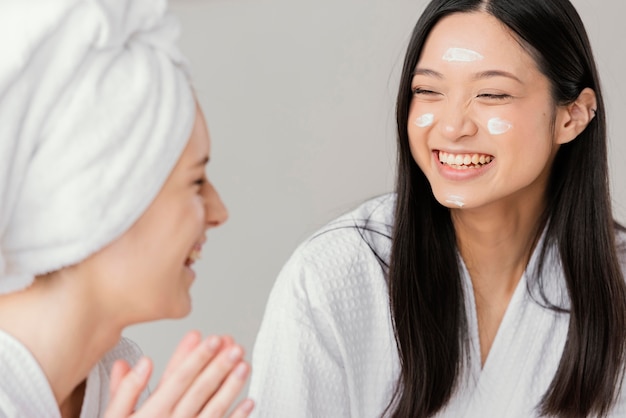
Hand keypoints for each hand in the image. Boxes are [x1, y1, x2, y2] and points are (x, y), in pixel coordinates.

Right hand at [104, 331, 253, 416]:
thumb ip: (125, 391)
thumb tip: (141, 363)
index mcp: (152, 413)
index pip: (176, 379)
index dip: (195, 357)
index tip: (211, 338)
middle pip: (199, 390)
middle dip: (218, 366)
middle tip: (234, 346)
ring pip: (213, 409)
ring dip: (231, 387)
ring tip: (244, 366)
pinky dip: (236, 417)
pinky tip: (249, 402)